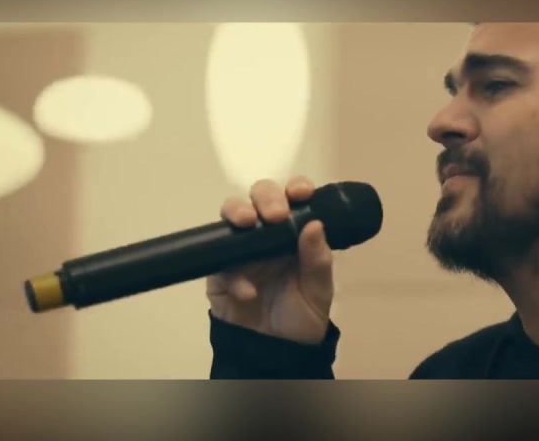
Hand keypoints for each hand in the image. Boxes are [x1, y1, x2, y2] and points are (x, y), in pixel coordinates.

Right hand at [206, 176, 333, 344]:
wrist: (277, 351)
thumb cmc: (302, 315)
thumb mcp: (319, 289)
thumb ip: (318, 259)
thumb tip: (315, 224)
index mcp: (294, 233)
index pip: (293, 199)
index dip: (295, 187)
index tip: (301, 192)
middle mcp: (266, 235)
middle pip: (259, 197)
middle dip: (265, 196)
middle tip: (274, 214)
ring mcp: (241, 251)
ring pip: (231, 217)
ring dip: (238, 213)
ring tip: (248, 224)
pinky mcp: (219, 273)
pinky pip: (219, 262)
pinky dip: (233, 274)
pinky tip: (248, 290)